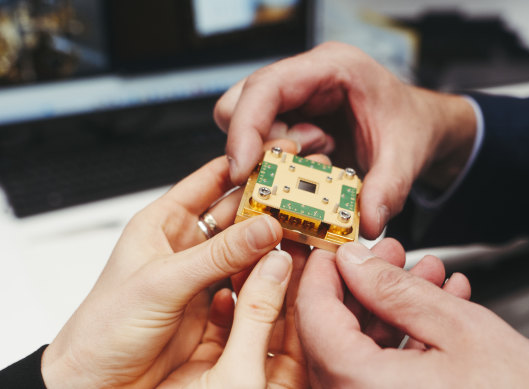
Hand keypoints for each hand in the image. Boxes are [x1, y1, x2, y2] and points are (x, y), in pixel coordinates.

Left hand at [40, 156, 290, 387]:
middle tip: (303, 192)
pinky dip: (268, 274)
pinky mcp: (213, 305)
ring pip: (246, 247)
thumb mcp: (161, 282)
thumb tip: (265, 228)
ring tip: (305, 226)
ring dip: (273, 238)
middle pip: (236, 211)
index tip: (278, 154)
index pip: (211, 179)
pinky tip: (288, 267)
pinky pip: (247, 281)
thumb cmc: (103, 327)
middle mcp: (185, 244)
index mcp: (163, 223)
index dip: (245, 162)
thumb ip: (216, 256)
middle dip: (269, 200)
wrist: (96, 383)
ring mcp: (201, 275)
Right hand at [215, 41, 477, 237]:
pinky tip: (315, 166)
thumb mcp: (406, 155)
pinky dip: (277, 165)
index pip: (266, 87)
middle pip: (241, 104)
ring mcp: (293, 99)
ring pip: (245, 126)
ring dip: (270, 158)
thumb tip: (366, 222)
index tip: (242, 168)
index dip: (246, 127)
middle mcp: (304, 79)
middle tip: (290, 169)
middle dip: (256, 147)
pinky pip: (262, 143)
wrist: (417, 124)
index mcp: (331, 67)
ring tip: (317, 162)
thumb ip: (388, 188)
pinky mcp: (289, 120)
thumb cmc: (409, 123)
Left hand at [295, 241, 528, 387]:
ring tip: (426, 276)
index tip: (334, 251)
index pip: (314, 321)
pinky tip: (438, 310)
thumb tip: (353, 262)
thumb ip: (394, 291)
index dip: (321, 277)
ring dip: (390, 310)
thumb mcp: (460, 330)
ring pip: (363, 353)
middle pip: (336, 337)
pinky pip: (385, 375)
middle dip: (364, 289)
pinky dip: (405, 340)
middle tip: (389, 257)